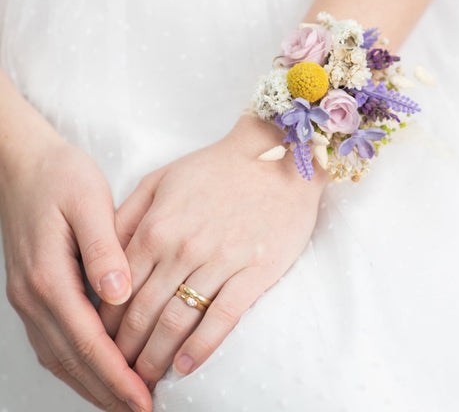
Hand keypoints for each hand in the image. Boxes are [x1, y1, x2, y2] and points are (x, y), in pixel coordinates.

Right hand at [0, 136, 151, 411]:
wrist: (23, 163)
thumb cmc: (60, 176)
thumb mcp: (88, 202)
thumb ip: (103, 250)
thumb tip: (119, 295)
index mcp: (49, 276)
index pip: (87, 340)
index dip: (116, 374)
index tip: (144, 398)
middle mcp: (33, 295)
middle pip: (72, 359)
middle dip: (107, 390)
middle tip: (141, 411)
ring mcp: (29, 296)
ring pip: (60, 356)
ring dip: (92, 382)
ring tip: (126, 399)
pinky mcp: (34, 291)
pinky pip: (54, 340)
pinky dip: (78, 362)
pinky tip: (99, 366)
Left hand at [99, 114, 326, 389]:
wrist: (276, 159)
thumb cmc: (216, 168)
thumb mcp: (162, 179)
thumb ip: (128, 215)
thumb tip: (103, 257)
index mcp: (156, 227)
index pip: (118, 289)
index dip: (105, 324)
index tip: (100, 345)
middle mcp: (182, 248)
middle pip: (142, 313)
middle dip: (124, 350)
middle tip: (118, 373)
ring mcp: (219, 261)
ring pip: (176, 322)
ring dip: (156, 357)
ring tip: (146, 379)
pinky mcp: (254, 272)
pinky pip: (222, 318)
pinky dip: (200, 347)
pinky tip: (186, 366)